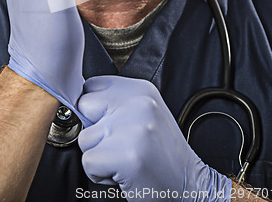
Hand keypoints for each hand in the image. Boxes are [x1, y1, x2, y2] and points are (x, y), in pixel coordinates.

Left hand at [78, 76, 231, 199]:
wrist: (191, 186)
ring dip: (98, 155)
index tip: (111, 123)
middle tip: (119, 143)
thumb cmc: (162, 153)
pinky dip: (100, 174)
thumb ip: (117, 103)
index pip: (92, 85)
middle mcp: (138, 102)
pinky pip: (88, 162)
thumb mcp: (146, 114)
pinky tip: (123, 172)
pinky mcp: (125, 155)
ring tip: (124, 158)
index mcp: (141, 89)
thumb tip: (80, 104)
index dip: (95, 109)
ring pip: (85, 138)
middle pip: (84, 106)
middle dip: (94, 129)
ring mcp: (132, 128)